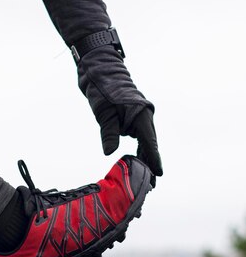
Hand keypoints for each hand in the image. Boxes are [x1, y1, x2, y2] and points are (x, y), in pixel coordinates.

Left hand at [77, 46, 162, 175]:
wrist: (99, 71)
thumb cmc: (103, 89)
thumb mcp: (103, 112)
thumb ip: (108, 132)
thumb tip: (109, 153)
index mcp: (141, 115)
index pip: (149, 142)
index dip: (153, 159)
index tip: (158, 174)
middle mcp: (143, 117)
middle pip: (149, 145)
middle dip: (149, 164)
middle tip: (151, 185)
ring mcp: (138, 117)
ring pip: (144, 142)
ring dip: (144, 158)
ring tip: (146, 179)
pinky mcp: (131, 118)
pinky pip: (137, 138)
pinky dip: (137, 149)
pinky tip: (136, 162)